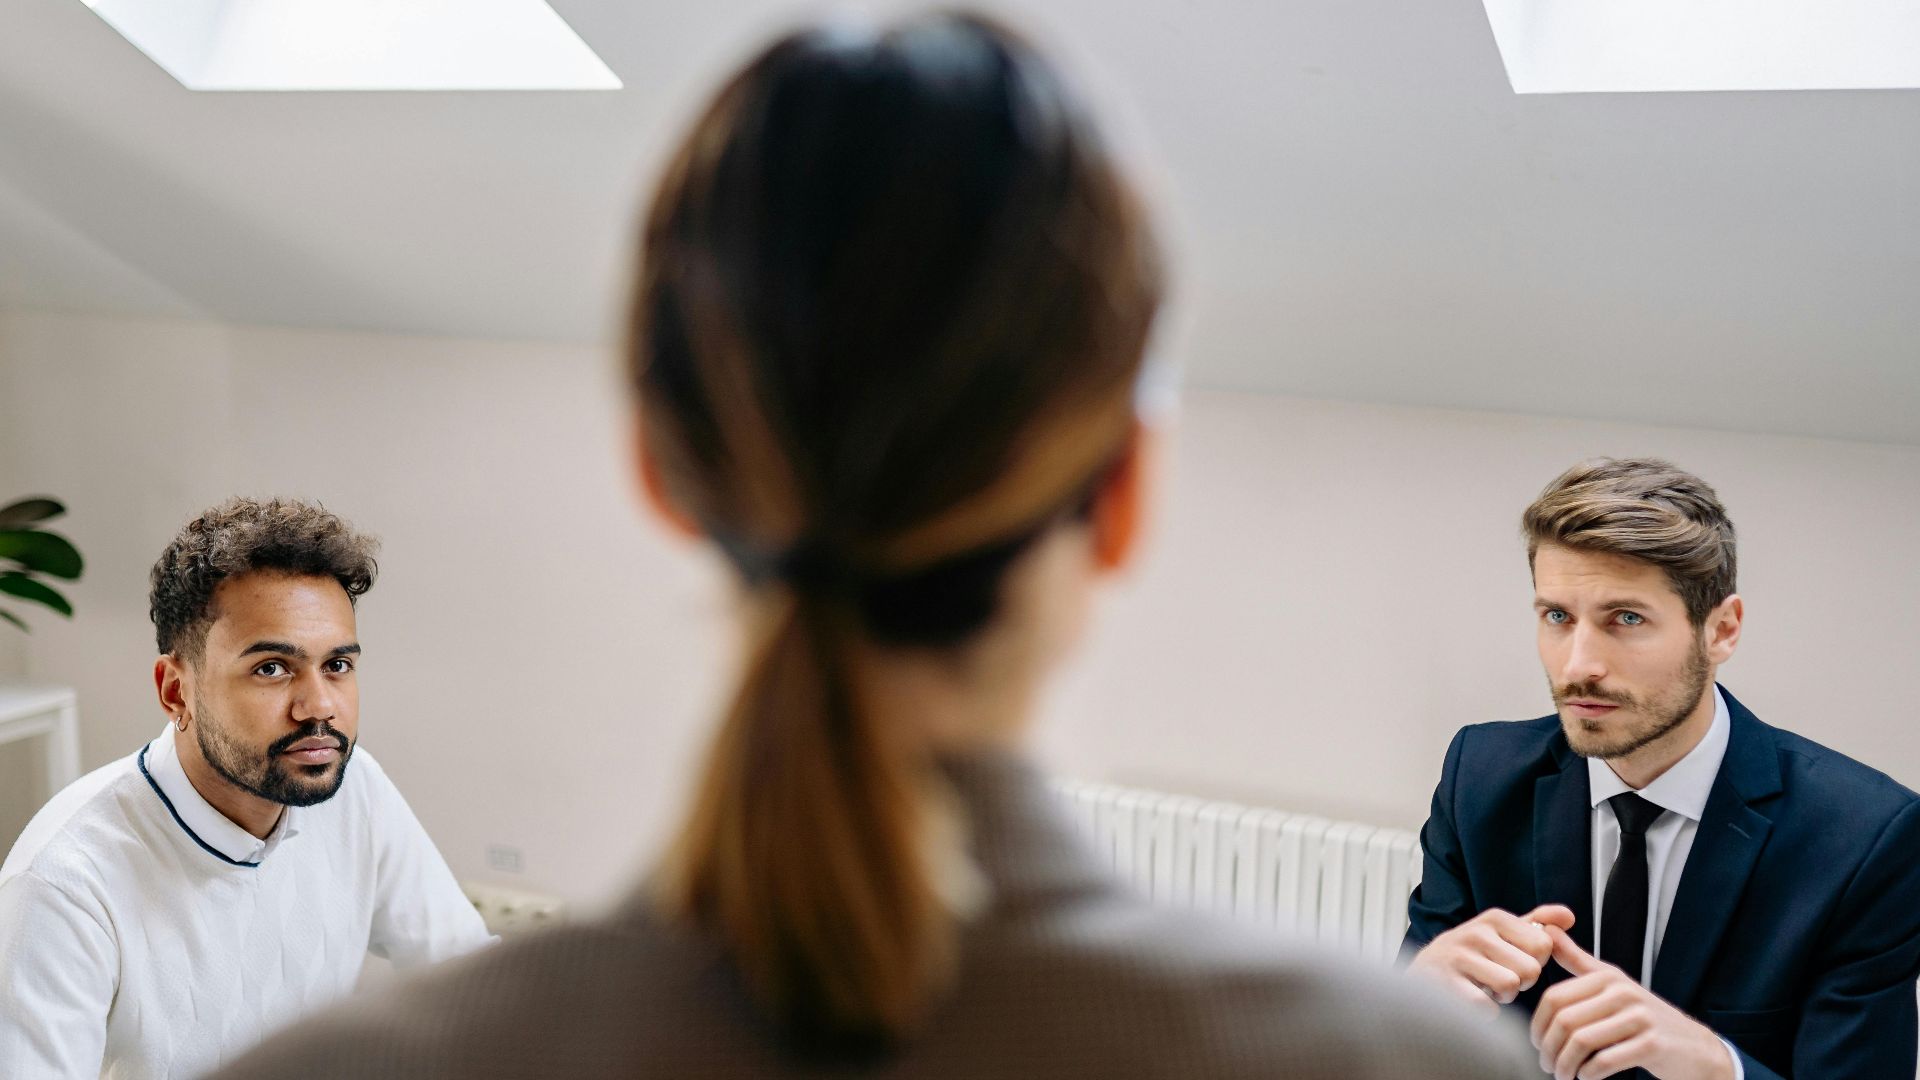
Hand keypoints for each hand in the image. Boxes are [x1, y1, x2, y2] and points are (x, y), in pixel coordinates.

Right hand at [1407, 904, 1574, 1014]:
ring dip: (1503, 997)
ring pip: (1510, 987)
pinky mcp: (1446, 985)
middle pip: (1531, 969)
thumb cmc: (1472, 954)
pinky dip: (1485, 1012)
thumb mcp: (1502, 932)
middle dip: (1520, 982)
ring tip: (1485, 987)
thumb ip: (1537, 923)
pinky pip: (1487, 1008)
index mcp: (1494, 918)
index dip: (1535, 961)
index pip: (1544, 945)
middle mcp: (1475, 932)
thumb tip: (1569, 917)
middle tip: (1498, 977)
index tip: (1514, 961)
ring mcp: (1458, 958)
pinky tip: (1472, 1000)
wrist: (1425, 973)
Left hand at [1532, 927, 1735, 1079]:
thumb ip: (1578, 961)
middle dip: (1549, 1049)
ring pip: (1582, 1042)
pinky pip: (1606, 1060)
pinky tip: (1587, 1077)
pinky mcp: (1652, 1044)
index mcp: (1607, 977)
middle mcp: (1622, 993)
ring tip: (1563, 1075)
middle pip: (1565, 1021)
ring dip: (1566, 1065)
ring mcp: (1640, 1018)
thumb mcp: (1612, 983)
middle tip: (1547, 1064)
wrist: (1694, 1047)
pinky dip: (1589, 1073)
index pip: (1555, 998)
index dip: (1538, 1025)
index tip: (1536, 1043)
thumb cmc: (1645, 1017)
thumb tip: (1547, 930)